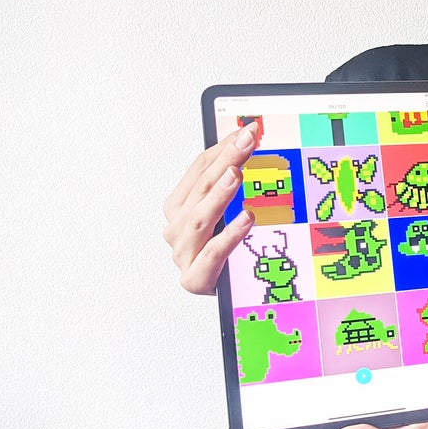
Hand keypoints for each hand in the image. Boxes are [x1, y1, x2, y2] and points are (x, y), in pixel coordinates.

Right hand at [162, 124, 258, 293]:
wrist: (226, 300)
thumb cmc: (228, 253)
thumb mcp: (229, 214)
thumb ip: (233, 184)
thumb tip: (250, 140)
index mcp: (180, 207)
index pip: (200, 170)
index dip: (223, 147)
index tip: (248, 128)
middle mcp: (176, 228)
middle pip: (201, 188)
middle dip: (226, 160)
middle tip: (248, 140)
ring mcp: (183, 254)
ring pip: (199, 219)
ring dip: (219, 194)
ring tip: (237, 173)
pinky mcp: (195, 279)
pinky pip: (213, 253)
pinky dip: (230, 234)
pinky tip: (247, 218)